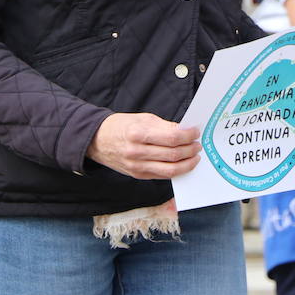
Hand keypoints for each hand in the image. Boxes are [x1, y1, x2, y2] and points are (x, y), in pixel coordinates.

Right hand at [87, 113, 201, 179]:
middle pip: (173, 154)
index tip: (195, 132)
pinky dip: (176, 171)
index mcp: (138, 133)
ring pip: (170, 169)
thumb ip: (164, 126)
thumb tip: (184, 130)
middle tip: (197, 144)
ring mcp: (137, 166)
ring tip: (194, 156)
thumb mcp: (142, 118)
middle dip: (190, 149)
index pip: (172, 137)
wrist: (97, 140)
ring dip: (187, 163)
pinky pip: (162, 175)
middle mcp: (137, 152)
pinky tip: (183, 164)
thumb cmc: (121, 126)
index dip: (188, 135)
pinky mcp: (138, 175)